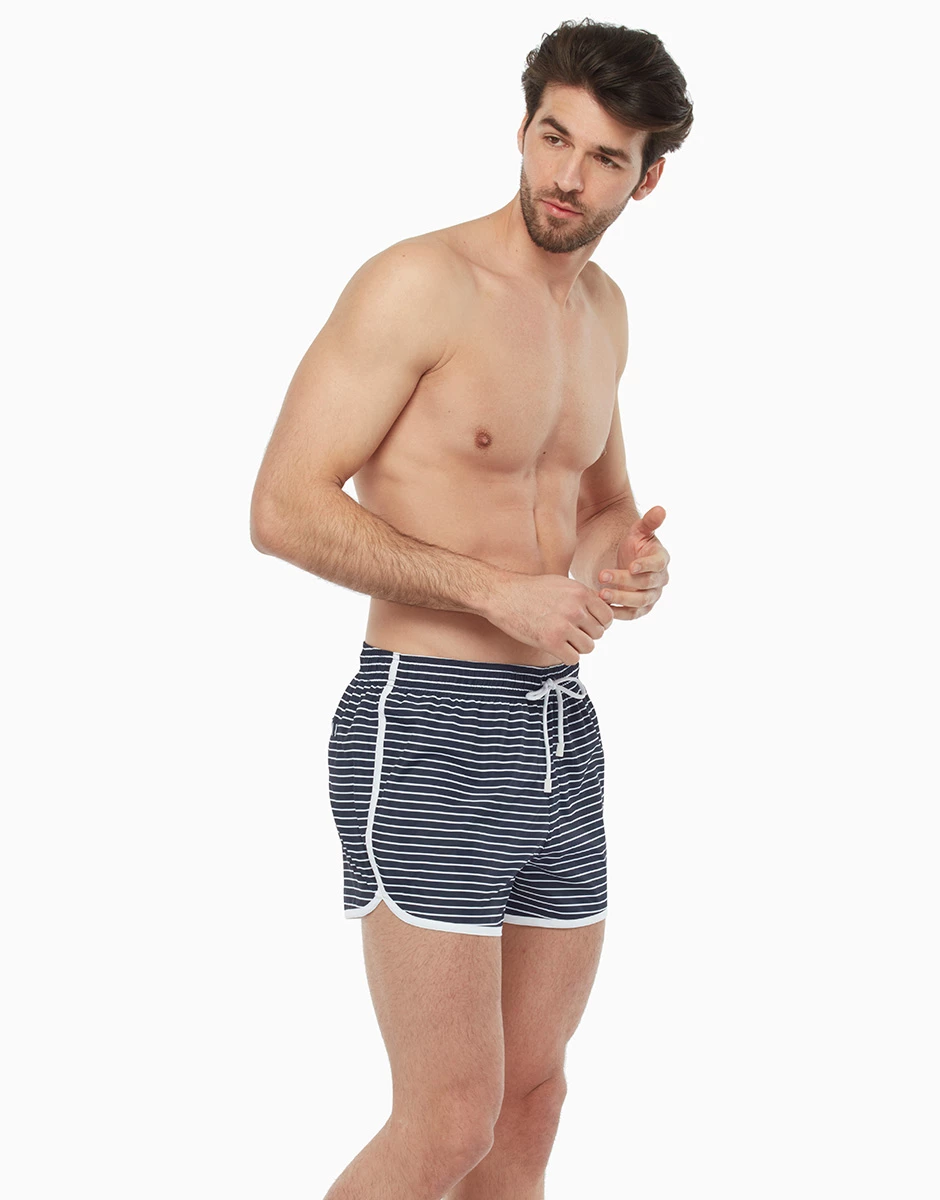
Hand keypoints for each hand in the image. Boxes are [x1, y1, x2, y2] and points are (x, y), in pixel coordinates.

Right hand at [485, 572, 614, 665]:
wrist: (502, 595)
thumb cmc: (531, 590)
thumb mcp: (562, 583)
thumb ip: (583, 596)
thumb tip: (603, 609)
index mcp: (581, 593)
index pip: (607, 616)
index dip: (599, 623)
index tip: (587, 625)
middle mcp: (575, 609)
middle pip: (598, 633)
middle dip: (586, 635)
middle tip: (570, 632)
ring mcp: (563, 626)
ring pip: (588, 647)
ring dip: (578, 647)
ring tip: (563, 640)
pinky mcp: (550, 641)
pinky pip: (573, 658)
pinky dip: (567, 656)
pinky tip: (556, 648)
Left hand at [597, 506, 669, 619]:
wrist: (625, 560)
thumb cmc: (633, 544)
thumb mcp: (638, 530)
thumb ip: (649, 522)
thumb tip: (660, 509)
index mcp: (661, 560)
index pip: (657, 564)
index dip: (646, 565)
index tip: (631, 565)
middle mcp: (659, 580)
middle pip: (645, 584)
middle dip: (624, 581)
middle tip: (602, 576)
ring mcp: (651, 595)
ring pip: (639, 601)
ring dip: (620, 598)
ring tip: (600, 594)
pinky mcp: (640, 608)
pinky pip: (632, 614)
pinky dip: (619, 613)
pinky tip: (604, 607)